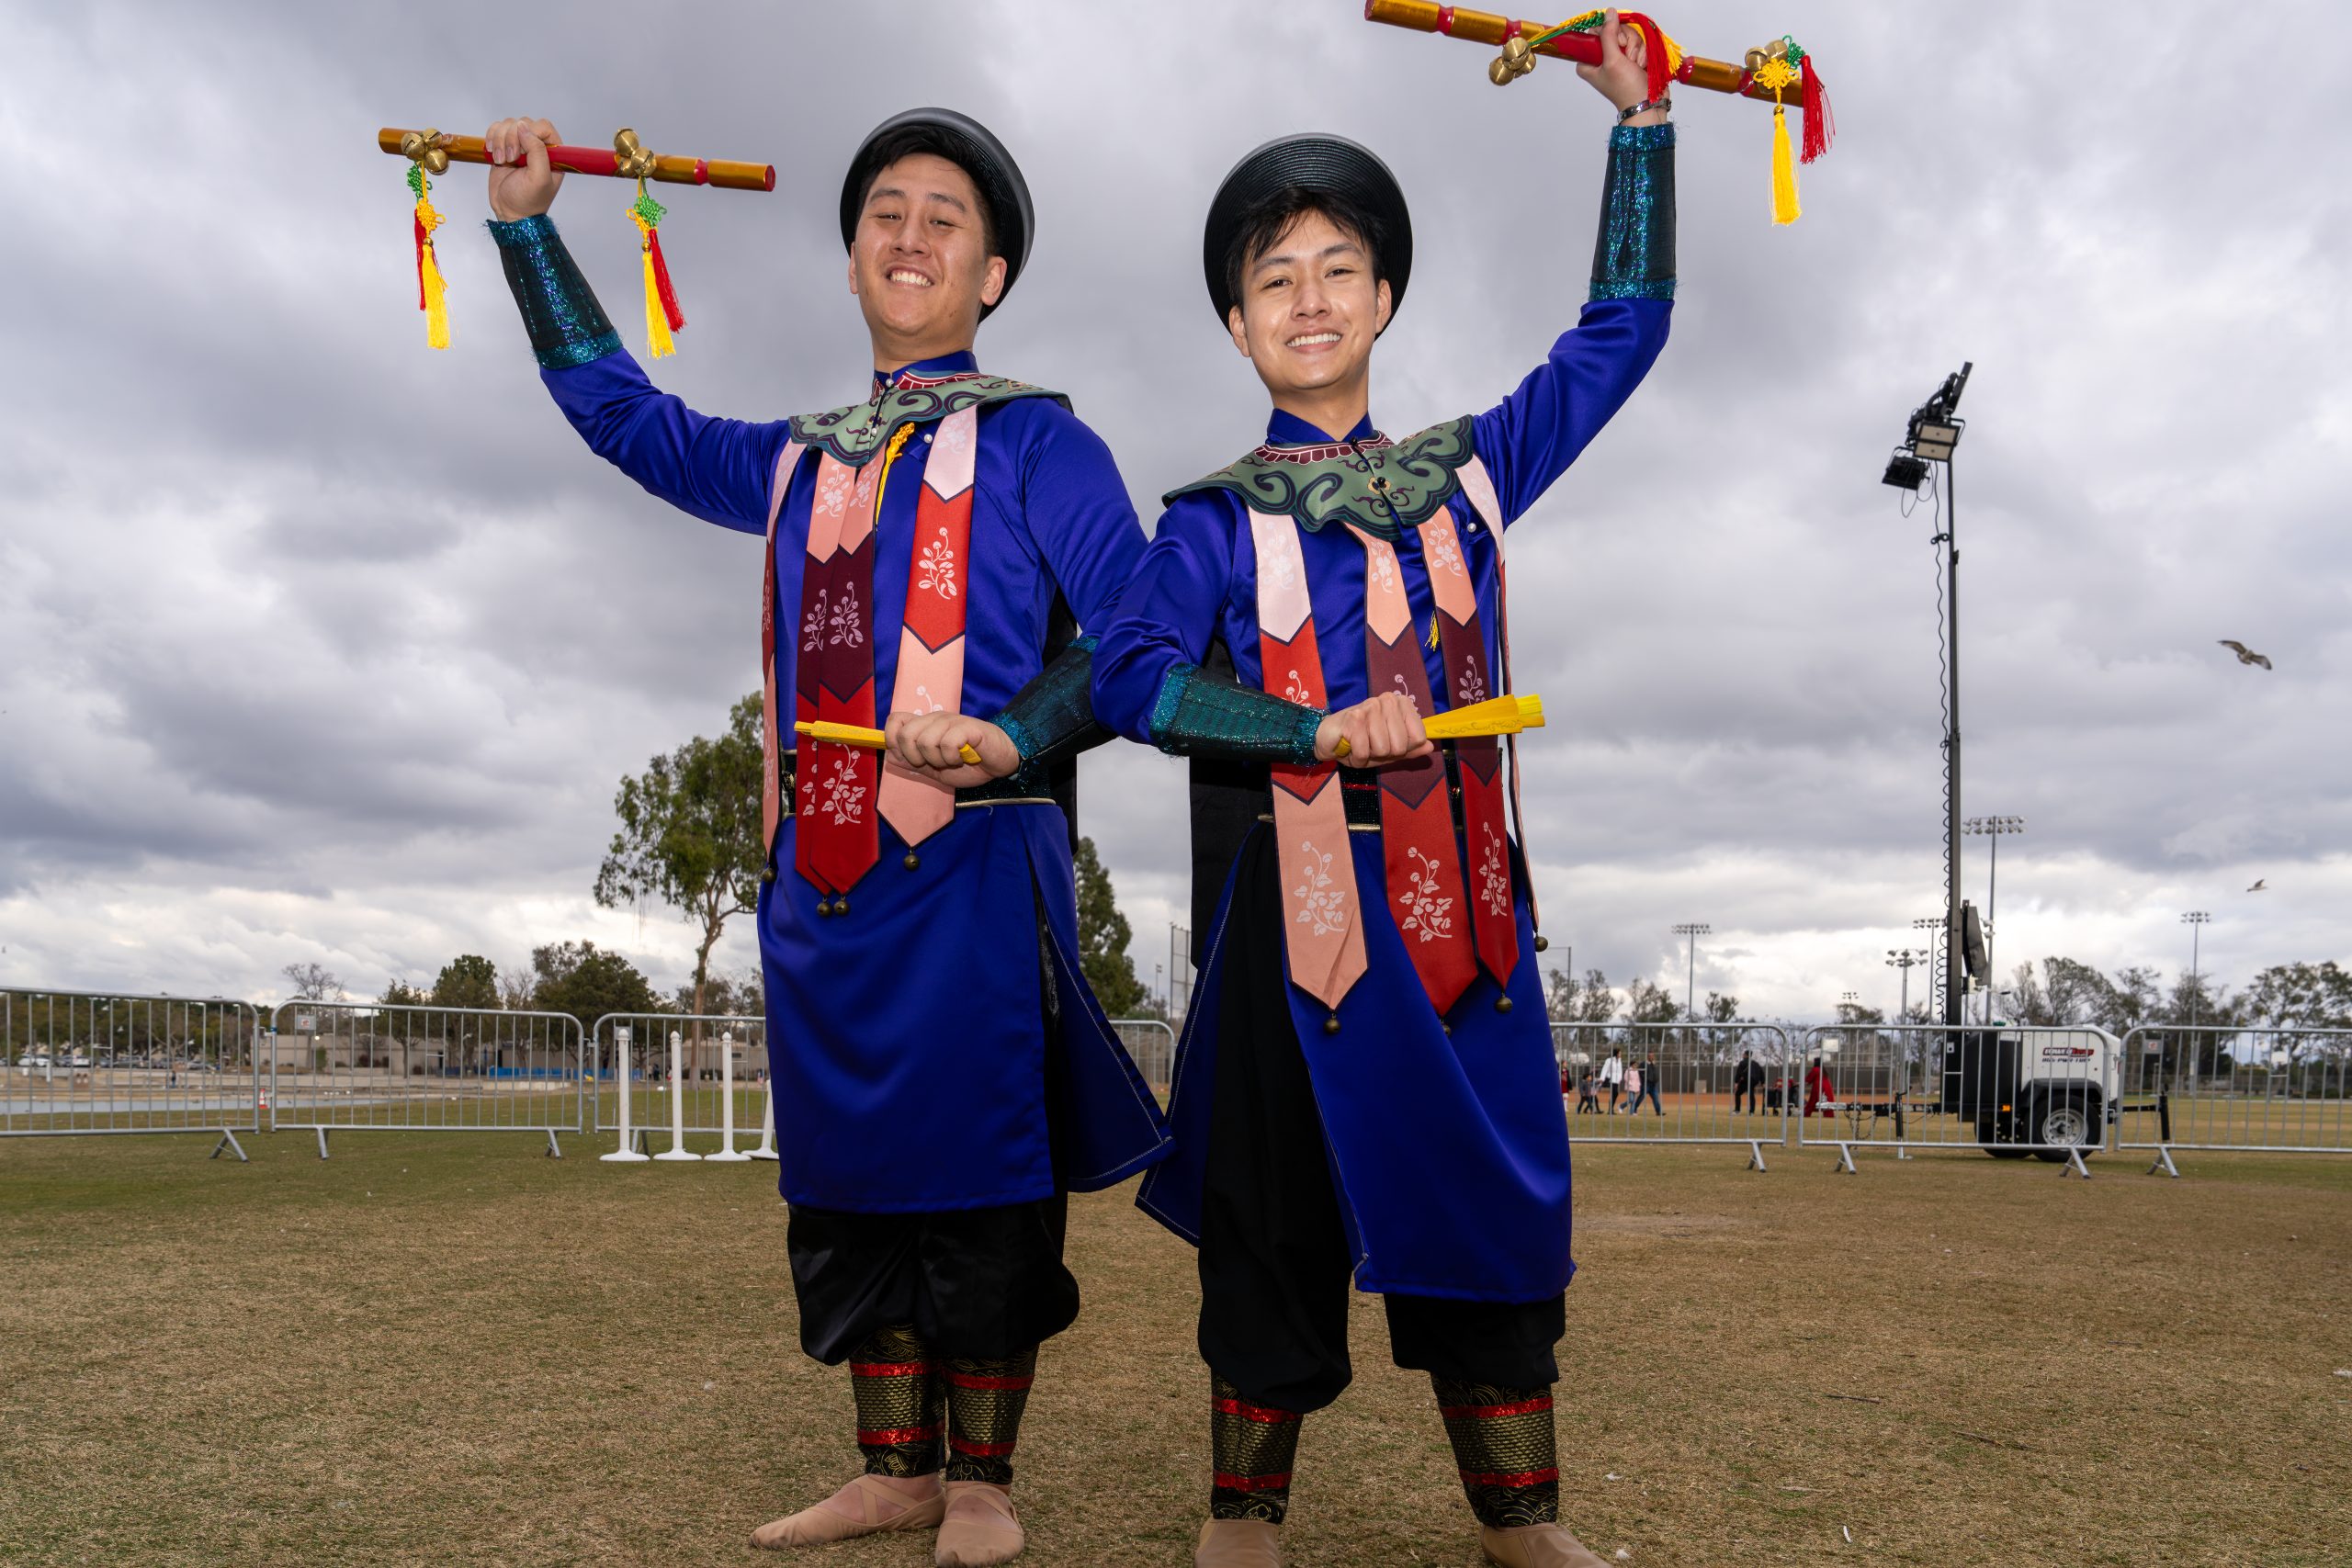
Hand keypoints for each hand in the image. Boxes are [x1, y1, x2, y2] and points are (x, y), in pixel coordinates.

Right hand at [484, 116, 562, 220]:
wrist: (510, 212)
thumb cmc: (529, 200)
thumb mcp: (539, 178)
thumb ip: (537, 151)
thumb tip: (524, 127)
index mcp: (553, 153)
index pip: (543, 126)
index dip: (530, 133)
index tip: (522, 150)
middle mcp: (537, 146)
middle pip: (522, 123)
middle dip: (512, 139)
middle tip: (510, 159)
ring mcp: (520, 146)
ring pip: (507, 125)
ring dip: (500, 141)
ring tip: (501, 160)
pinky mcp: (503, 147)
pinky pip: (496, 130)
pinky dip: (491, 138)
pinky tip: (492, 153)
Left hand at [884, 711, 1019, 789]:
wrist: (999, 763)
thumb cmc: (969, 764)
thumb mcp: (935, 768)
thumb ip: (913, 762)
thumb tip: (889, 755)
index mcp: (925, 725)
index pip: (895, 720)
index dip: (892, 740)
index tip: (907, 757)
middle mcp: (935, 719)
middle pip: (905, 734)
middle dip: (915, 757)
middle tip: (933, 763)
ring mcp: (951, 721)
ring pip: (925, 741)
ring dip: (937, 760)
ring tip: (952, 761)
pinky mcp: (967, 727)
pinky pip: (947, 744)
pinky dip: (952, 758)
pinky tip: (962, 758)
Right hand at [1314, 692, 1432, 767]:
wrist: (1328, 738)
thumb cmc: (1360, 742)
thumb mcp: (1389, 749)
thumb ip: (1411, 748)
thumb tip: (1430, 747)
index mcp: (1400, 704)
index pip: (1419, 737)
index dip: (1404, 749)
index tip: (1389, 743)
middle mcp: (1387, 700)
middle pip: (1401, 745)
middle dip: (1384, 754)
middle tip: (1371, 745)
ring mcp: (1370, 707)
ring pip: (1384, 749)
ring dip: (1369, 755)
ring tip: (1360, 745)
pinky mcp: (1353, 718)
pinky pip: (1365, 751)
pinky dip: (1357, 757)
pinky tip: (1349, 747)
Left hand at [1575, 8, 1654, 116]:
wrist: (1647, 102)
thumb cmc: (1626, 87)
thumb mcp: (1613, 59)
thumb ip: (1608, 34)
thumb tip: (1609, 13)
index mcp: (1587, 62)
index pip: (1594, 33)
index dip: (1607, 33)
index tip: (1616, 45)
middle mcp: (1601, 59)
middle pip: (1614, 32)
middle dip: (1626, 43)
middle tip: (1627, 58)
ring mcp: (1617, 58)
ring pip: (1628, 37)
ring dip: (1636, 49)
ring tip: (1636, 65)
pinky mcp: (1631, 58)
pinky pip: (1637, 43)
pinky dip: (1642, 53)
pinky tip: (1641, 66)